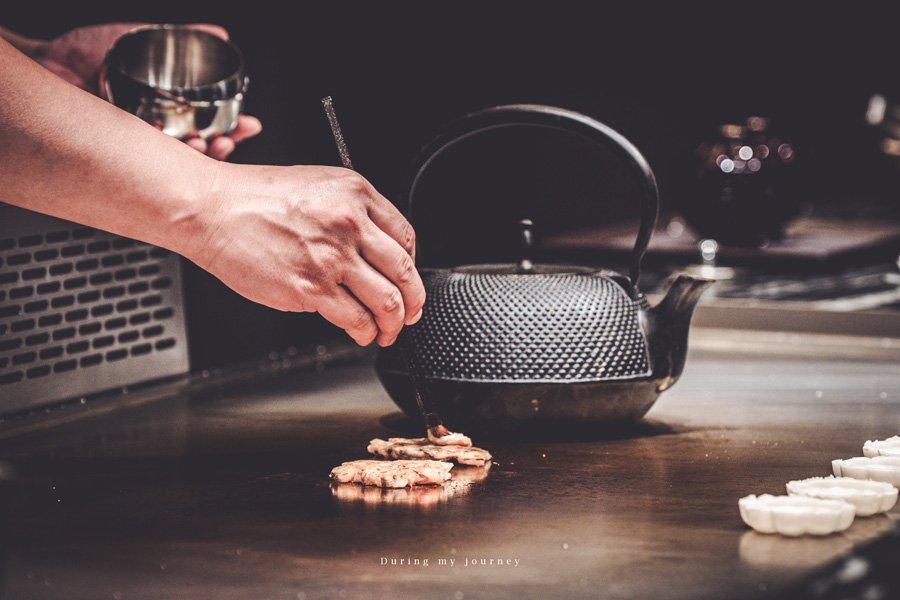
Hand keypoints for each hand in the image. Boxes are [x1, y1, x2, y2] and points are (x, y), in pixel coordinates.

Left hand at [28, 22, 260, 159]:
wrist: (46, 60)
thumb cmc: (86, 51)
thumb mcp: (141, 37)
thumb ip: (183, 36)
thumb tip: (220, 34)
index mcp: (170, 107)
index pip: (212, 124)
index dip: (235, 128)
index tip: (250, 124)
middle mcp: (159, 128)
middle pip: (202, 148)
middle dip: (223, 148)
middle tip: (230, 140)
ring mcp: (139, 143)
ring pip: (178, 164)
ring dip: (196, 159)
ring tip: (201, 145)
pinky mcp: (119, 152)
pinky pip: (146, 164)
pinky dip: (159, 157)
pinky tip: (163, 142)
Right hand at [193, 164, 425, 346]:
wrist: (213, 209)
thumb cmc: (254, 197)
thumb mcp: (317, 185)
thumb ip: (352, 212)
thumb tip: (374, 249)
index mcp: (356, 194)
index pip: (406, 237)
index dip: (411, 267)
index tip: (407, 281)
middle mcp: (349, 224)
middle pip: (404, 272)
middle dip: (414, 302)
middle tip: (411, 314)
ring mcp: (331, 257)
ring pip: (386, 301)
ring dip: (393, 324)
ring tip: (387, 331)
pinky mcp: (311, 288)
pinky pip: (355, 318)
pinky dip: (365, 332)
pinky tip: (361, 333)